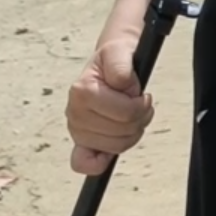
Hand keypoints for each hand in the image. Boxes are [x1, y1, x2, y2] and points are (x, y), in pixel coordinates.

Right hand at [67, 30, 153, 175]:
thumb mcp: (120, 53)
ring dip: (131, 132)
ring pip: (116, 147)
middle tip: (138, 103)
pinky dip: (98, 162)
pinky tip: (107, 151)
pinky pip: (83, 163)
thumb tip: (121, 84)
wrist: (108, 60)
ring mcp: (76, 129)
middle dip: (139, 118)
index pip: (126, 114)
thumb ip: (121, 66)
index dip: (141, 105)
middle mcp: (75, 112)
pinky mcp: (80, 141)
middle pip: (123, 132)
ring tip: (130, 114)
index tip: (140, 95)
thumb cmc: (114, 59)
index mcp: (82, 91)